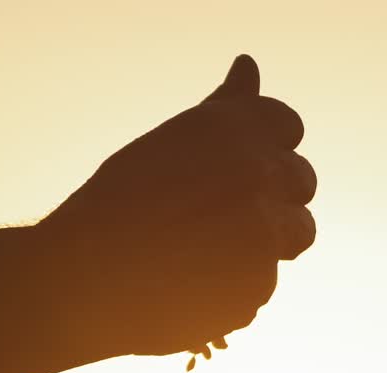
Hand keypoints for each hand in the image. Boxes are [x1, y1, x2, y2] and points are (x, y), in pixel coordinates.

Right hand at [40, 54, 317, 357]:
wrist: (83, 278)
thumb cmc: (116, 206)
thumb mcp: (168, 144)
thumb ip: (223, 114)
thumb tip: (249, 67)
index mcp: (233, 127)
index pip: (287, 126)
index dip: (267, 150)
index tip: (239, 170)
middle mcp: (256, 173)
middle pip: (303, 182)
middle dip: (274, 199)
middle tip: (222, 218)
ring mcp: (262, 233)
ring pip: (295, 237)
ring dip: (264, 246)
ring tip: (208, 256)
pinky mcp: (256, 287)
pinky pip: (261, 287)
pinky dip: (234, 292)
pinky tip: (191, 289)